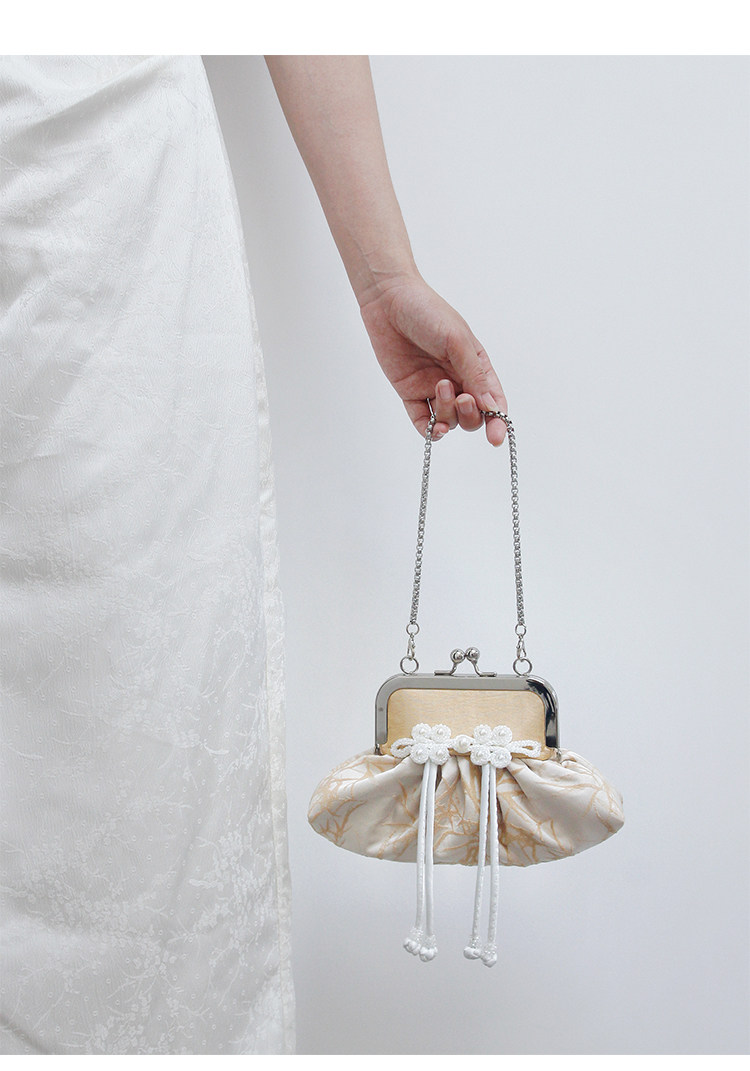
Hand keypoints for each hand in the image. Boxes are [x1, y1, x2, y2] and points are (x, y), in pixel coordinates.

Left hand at [358, 272, 507, 444]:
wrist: (388, 300)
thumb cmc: (428, 312)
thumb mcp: (457, 340)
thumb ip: (474, 374)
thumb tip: (492, 406)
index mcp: (475, 365)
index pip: (492, 400)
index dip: (497, 420)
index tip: (496, 437)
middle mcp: (457, 380)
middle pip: (471, 416)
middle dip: (470, 415)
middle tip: (461, 398)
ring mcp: (433, 388)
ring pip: (448, 419)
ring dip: (447, 412)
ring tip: (438, 387)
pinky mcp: (410, 393)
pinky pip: (422, 421)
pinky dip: (430, 429)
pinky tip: (433, 427)